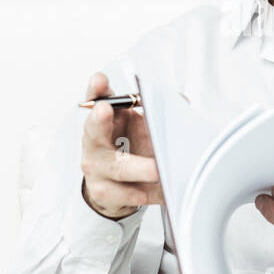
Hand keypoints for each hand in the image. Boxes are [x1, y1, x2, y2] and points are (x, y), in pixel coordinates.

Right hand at [79, 72, 163, 219]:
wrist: (113, 189)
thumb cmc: (126, 150)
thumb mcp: (137, 126)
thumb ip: (154, 112)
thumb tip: (180, 102)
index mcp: (102, 120)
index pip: (95, 99)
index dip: (96, 89)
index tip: (100, 80)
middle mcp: (93, 143)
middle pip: (93, 131)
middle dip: (99, 120)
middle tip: (105, 109)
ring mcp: (97, 169)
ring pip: (120, 168)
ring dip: (142, 168)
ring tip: (159, 169)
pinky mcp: (105, 193)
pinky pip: (132, 193)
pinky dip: (152, 192)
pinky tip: (167, 191)